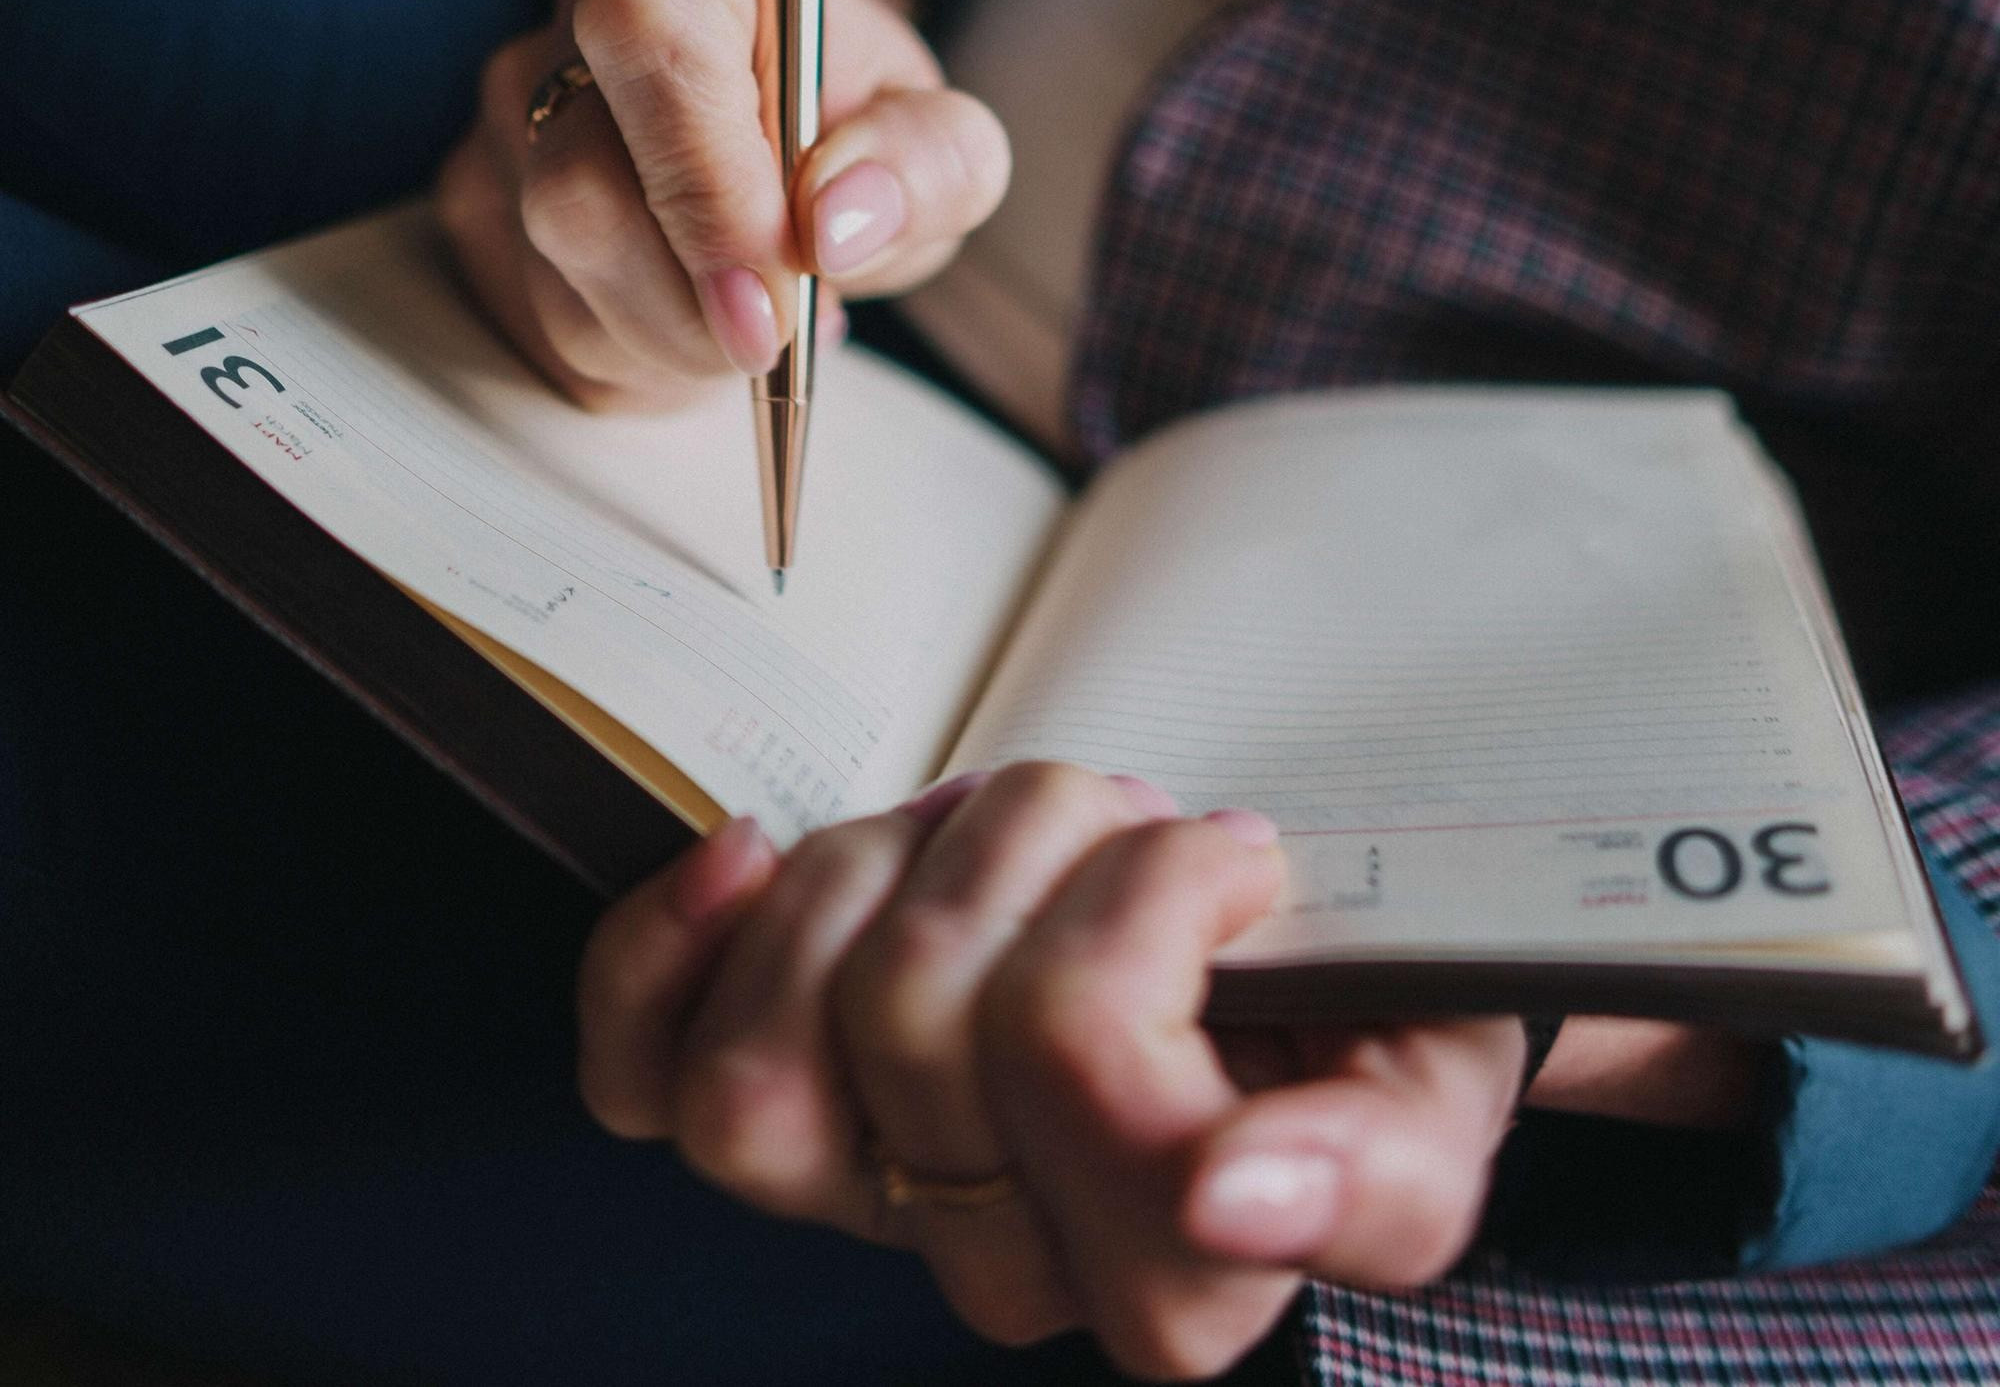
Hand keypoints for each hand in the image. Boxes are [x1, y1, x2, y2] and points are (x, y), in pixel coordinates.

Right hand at [437, 0, 1009, 409]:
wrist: (797, 149)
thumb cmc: (859, 133)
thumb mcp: (939, 142)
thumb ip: (925, 164)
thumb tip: (840, 219)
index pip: (653, 45)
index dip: (704, 184)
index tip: (773, 294)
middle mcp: (574, 27)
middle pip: (578, 186)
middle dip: (689, 305)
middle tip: (777, 340)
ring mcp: (506, 119)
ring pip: (554, 274)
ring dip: (669, 342)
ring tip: (751, 321)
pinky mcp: (478, 206)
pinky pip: (534, 327)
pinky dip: (631, 361)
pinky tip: (691, 329)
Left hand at [575, 764, 1534, 1378]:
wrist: (1298, 987)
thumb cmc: (1358, 1028)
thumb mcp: (1435, 1099)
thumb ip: (1377, 1177)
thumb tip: (1234, 1199)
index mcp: (1167, 1287)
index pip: (1074, 1048)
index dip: (1157, 894)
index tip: (1240, 858)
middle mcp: (1000, 1271)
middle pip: (914, 1004)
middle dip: (1035, 842)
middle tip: (1129, 826)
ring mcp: (868, 1200)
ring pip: (777, 1029)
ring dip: (894, 860)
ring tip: (1009, 839)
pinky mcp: (774, 1123)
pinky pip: (640, 1074)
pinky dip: (668, 945)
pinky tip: (748, 856)